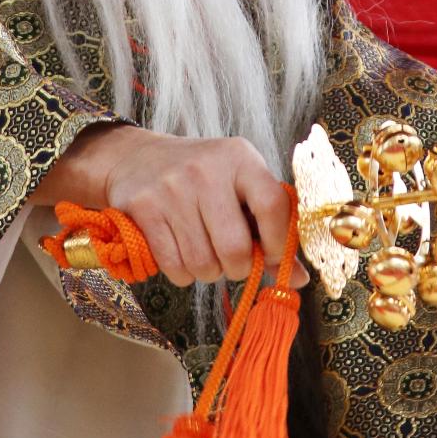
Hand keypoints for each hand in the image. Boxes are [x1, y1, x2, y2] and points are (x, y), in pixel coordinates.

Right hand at [36, 123, 306, 288]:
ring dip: (208, 272)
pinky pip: (174, 266)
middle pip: (235, 248)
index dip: (277, 243)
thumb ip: (270, 228)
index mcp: (240, 158)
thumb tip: (298, 280)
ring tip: (204, 253)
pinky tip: (182, 255)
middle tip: (232, 261)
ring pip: (203, 264)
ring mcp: (172, 188)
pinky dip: (183, 274)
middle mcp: (206, 169)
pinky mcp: (143, 208)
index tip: (269, 256)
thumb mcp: (240, 185)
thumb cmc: (203, 178)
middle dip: (237, 268)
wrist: (138, 158)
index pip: (273, 206)